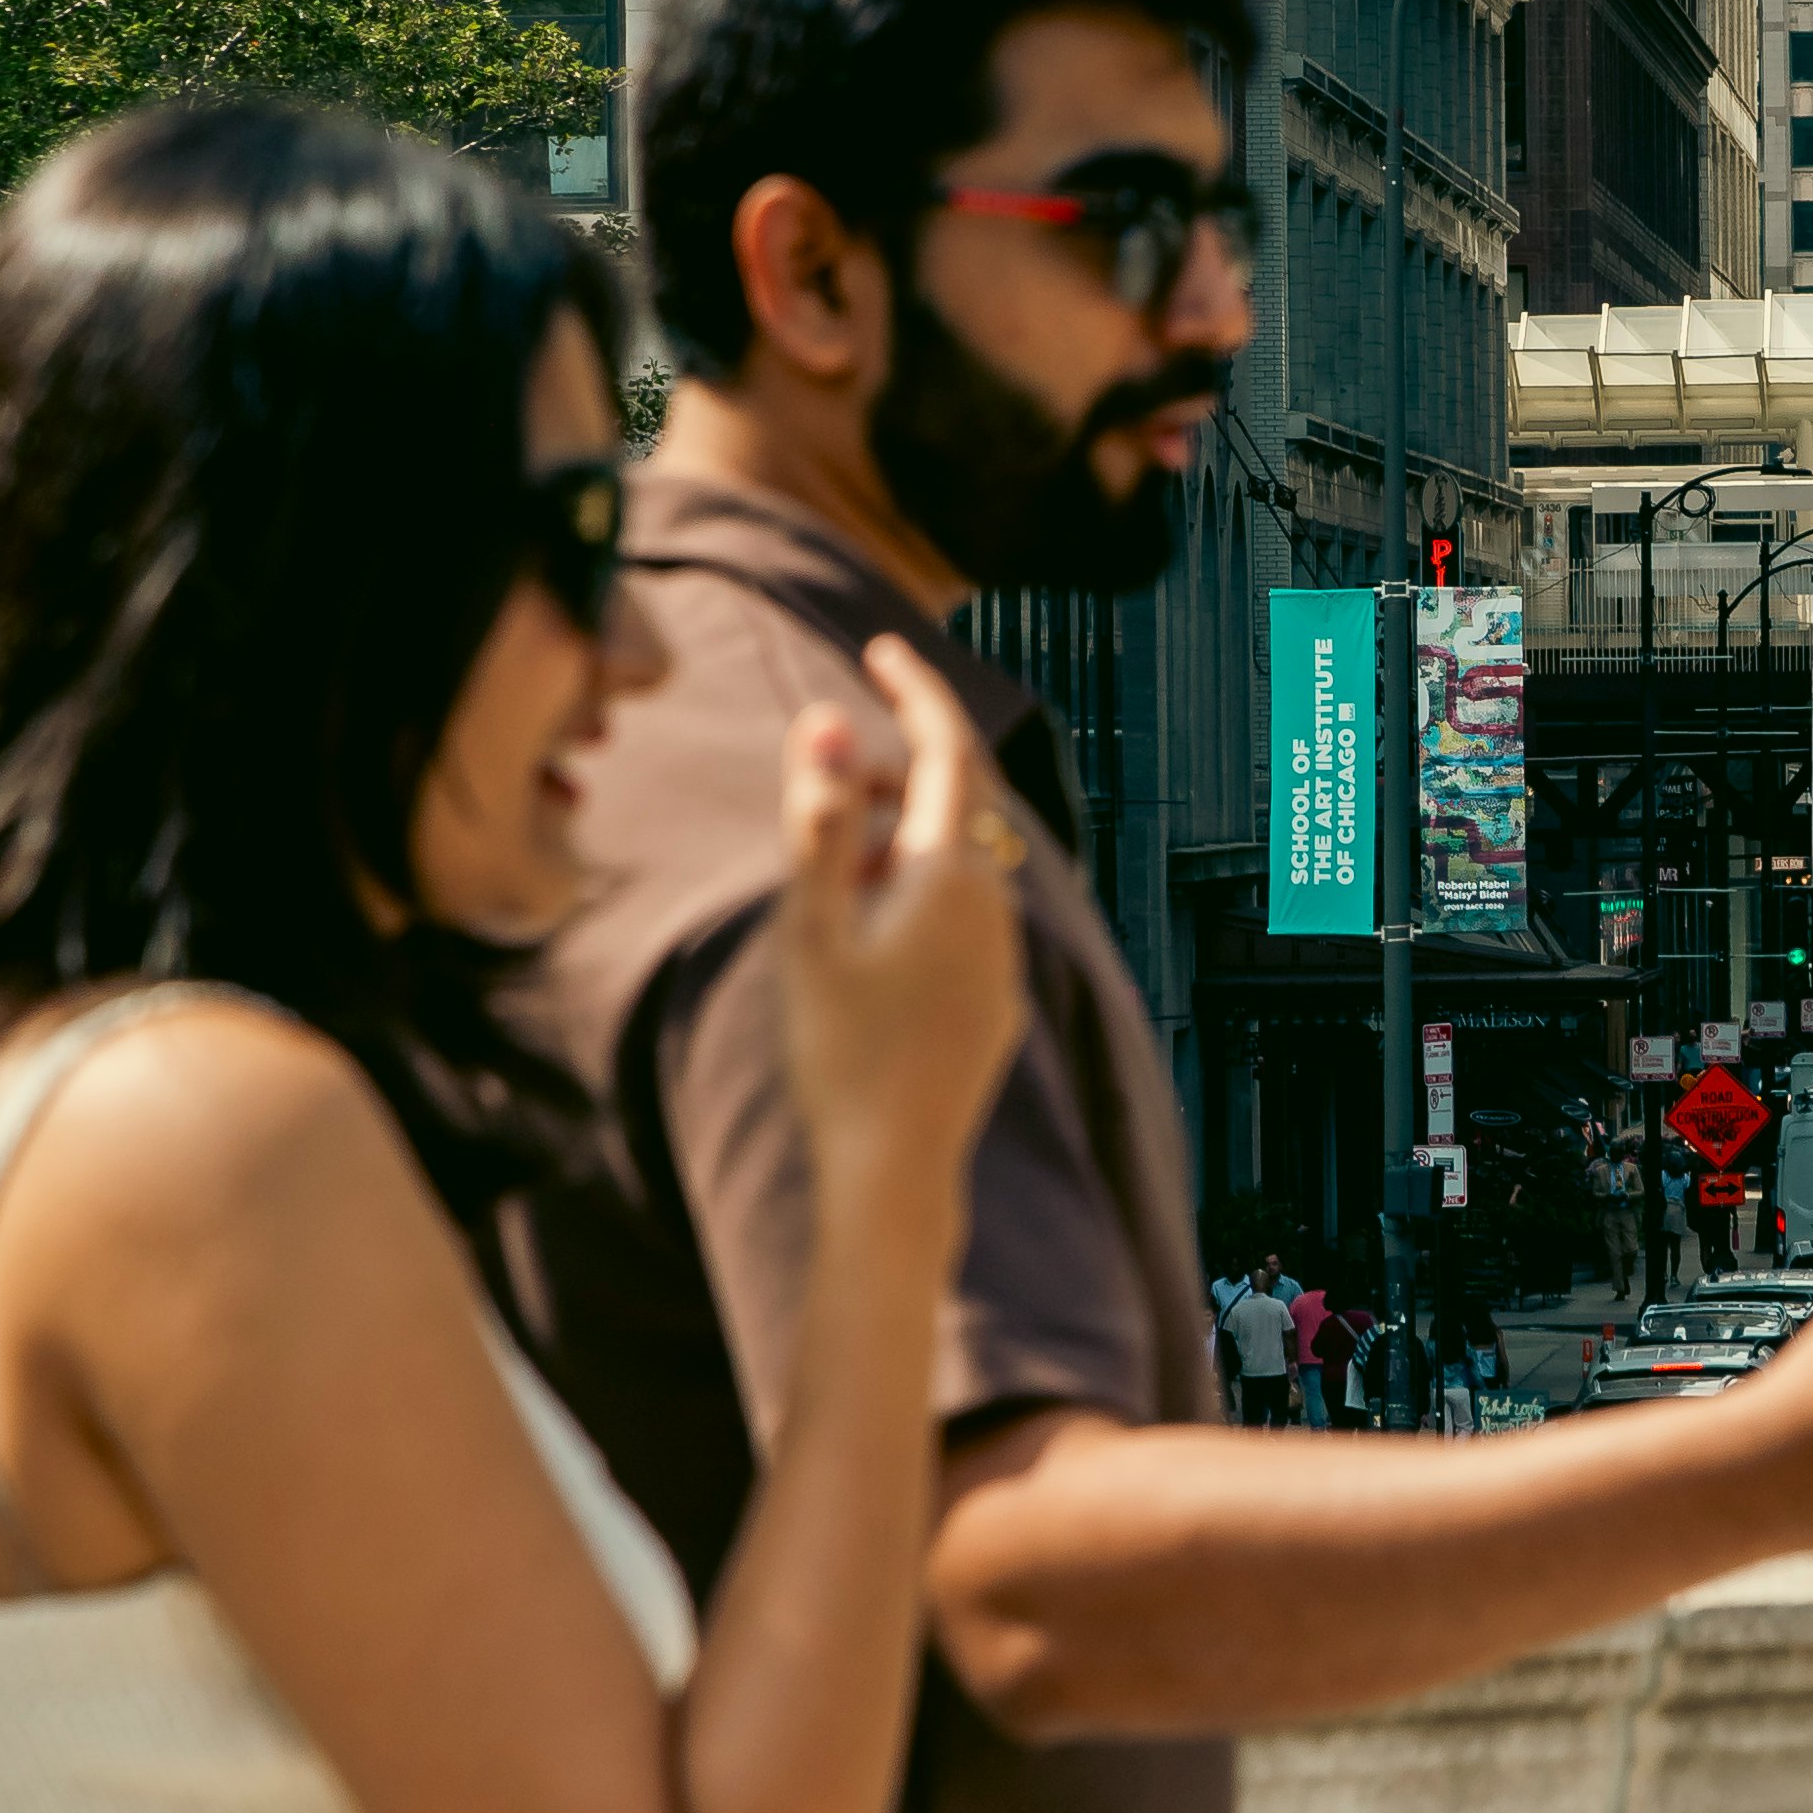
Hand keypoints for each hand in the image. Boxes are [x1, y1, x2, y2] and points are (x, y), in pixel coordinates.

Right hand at [775, 634, 1028, 1237]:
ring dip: (895, 847)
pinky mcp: (996, 1002)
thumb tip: (825, 718)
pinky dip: (914, 900)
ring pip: (954, 866)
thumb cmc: (841, 1048)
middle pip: (952, 804)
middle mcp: (995, 905)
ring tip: (828, 884)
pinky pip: (959, 921)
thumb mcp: (810, 928)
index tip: (883, 644)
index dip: (916, 690)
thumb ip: (819, 820)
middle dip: (889, 777)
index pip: (946, 747)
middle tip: (820, 781)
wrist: (895, 1167)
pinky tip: (867, 946)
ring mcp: (1003, 957)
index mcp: (951, 873)